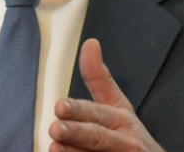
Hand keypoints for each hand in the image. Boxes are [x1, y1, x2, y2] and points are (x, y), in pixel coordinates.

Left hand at [49, 39, 164, 151]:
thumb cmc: (128, 134)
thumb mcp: (118, 104)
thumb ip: (98, 78)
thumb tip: (90, 42)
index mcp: (121, 118)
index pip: (97, 112)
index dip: (79, 110)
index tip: (60, 106)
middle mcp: (124, 140)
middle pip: (97, 136)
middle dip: (76, 133)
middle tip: (55, 130)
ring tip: (54, 148)